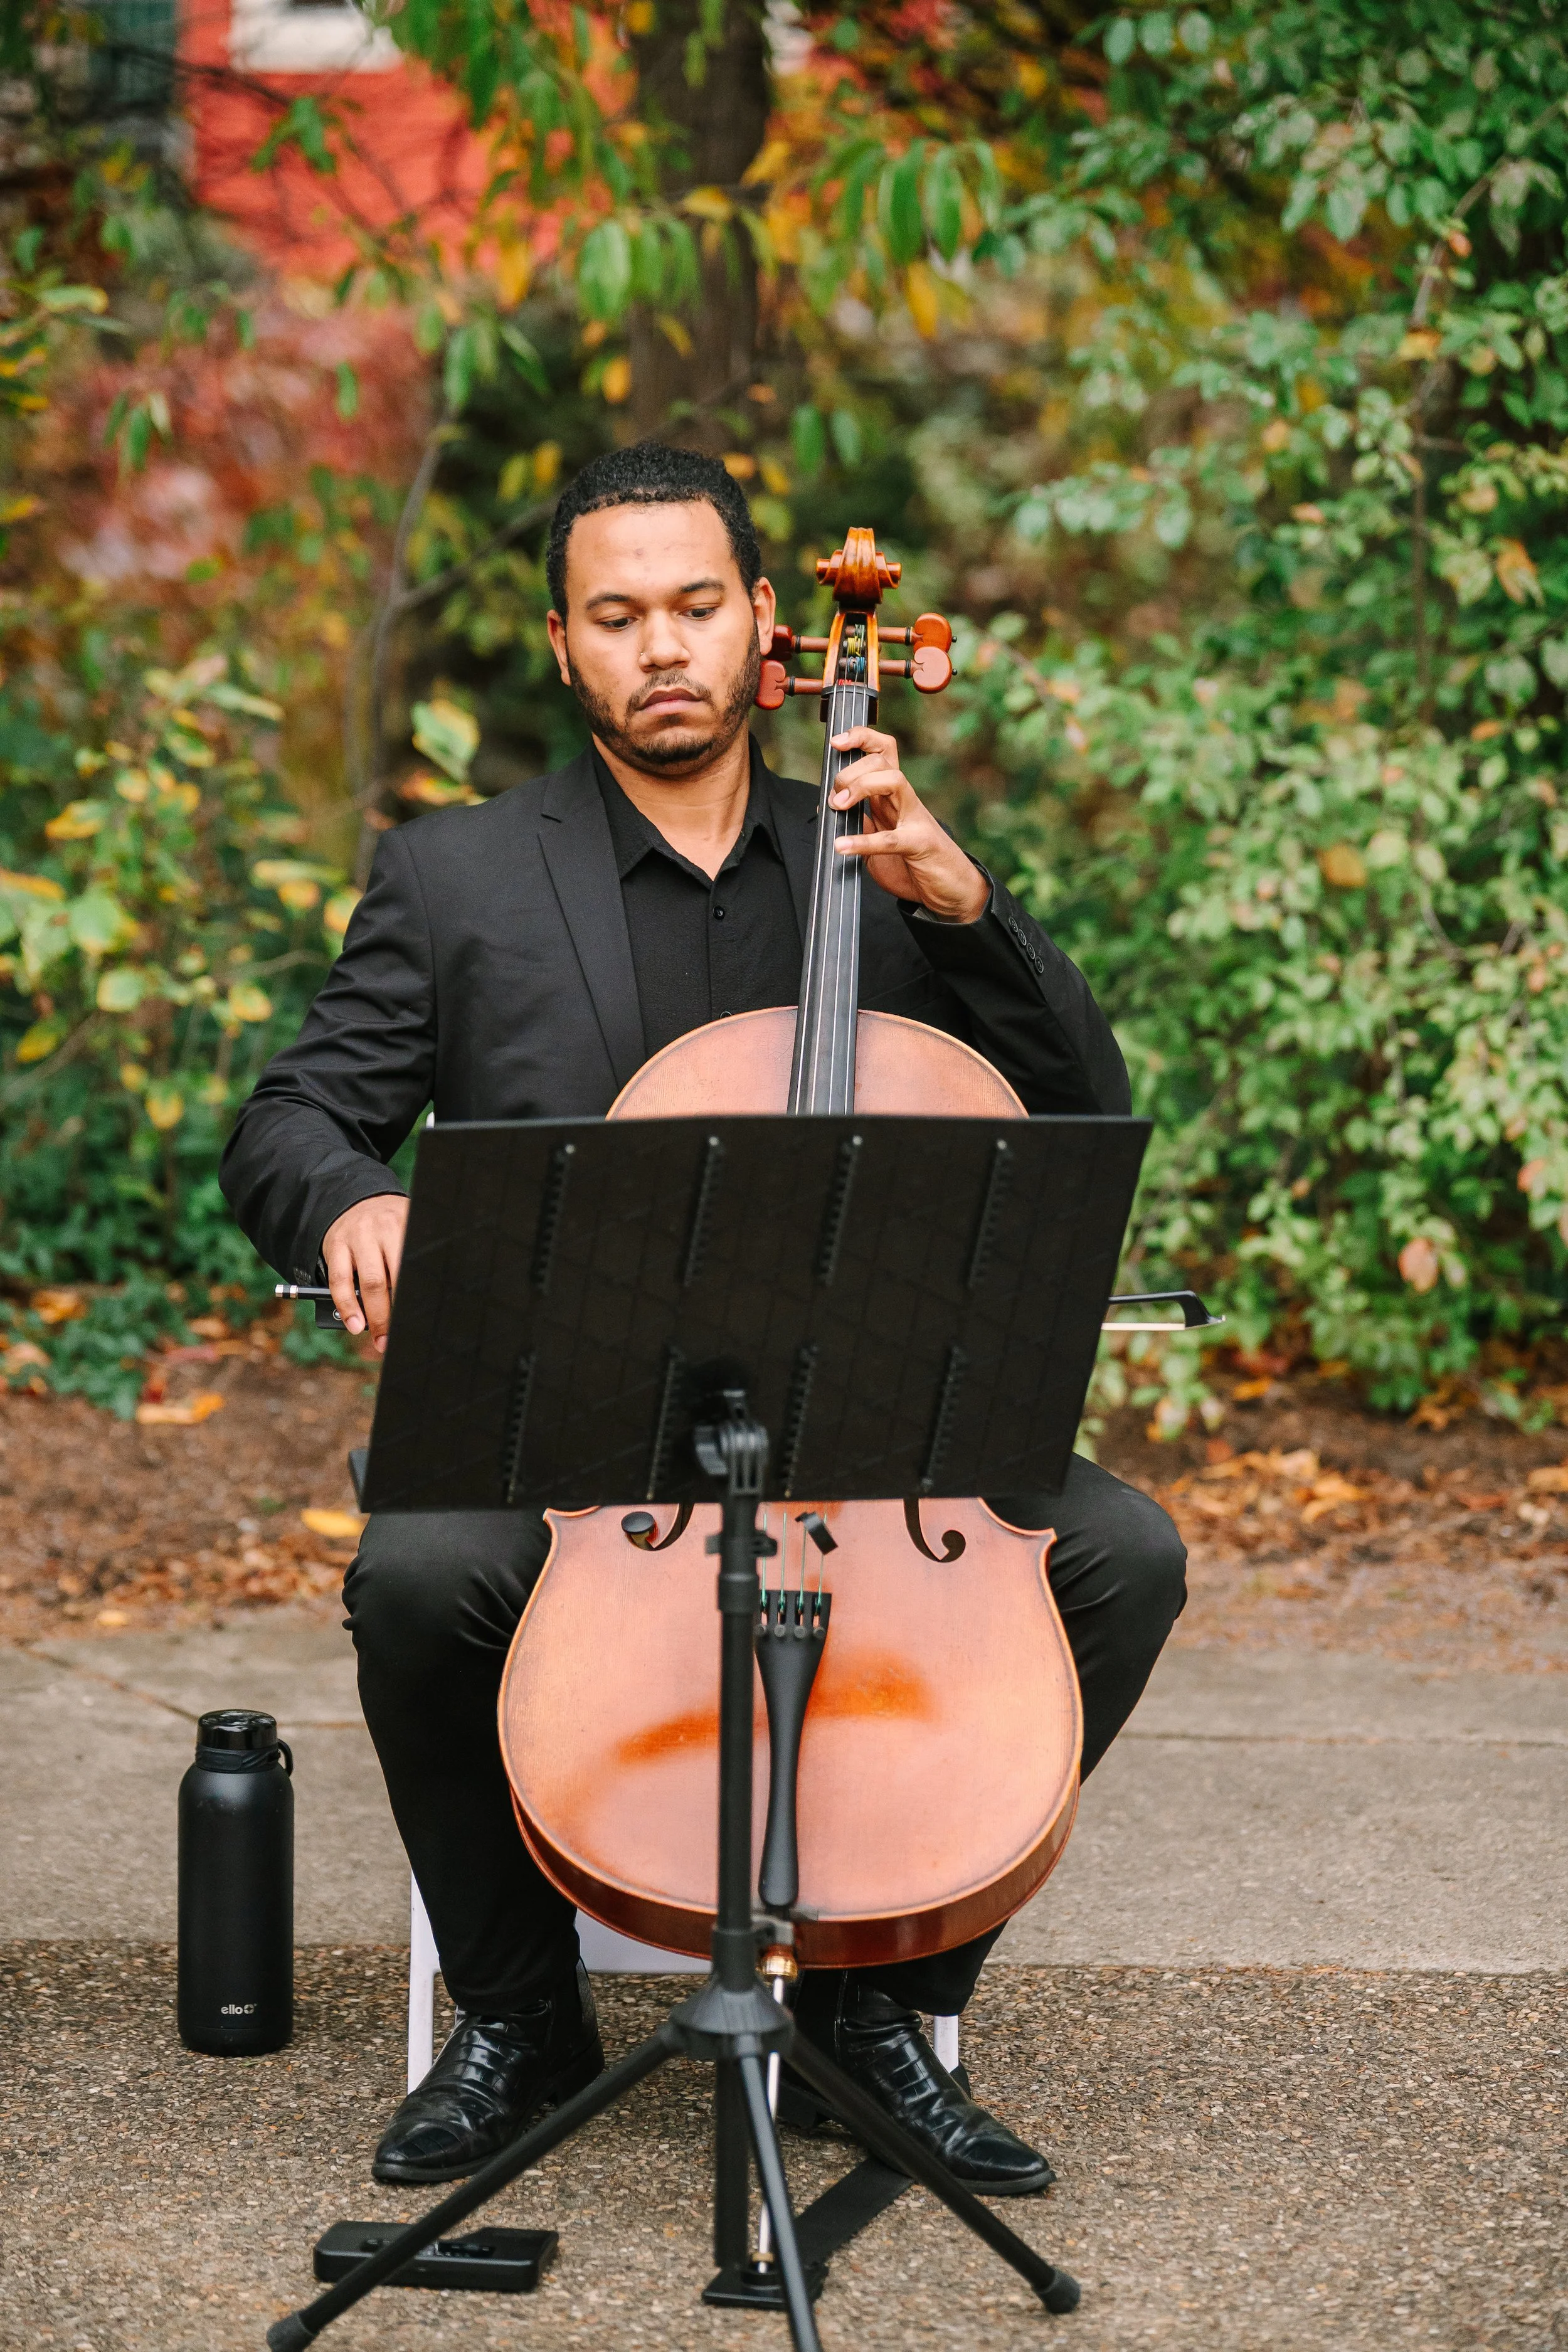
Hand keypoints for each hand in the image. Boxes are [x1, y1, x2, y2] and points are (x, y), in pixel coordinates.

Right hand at [321, 1194, 408, 1353]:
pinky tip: (354, 1324)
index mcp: (409, 1226)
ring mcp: (359, 1236)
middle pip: (396, 1278)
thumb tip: (422, 1305)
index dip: (420, 1298)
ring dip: (375, 1316)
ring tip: (380, 1340)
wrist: (357, 1200)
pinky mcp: (336, 1245)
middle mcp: (385, 1228)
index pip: (416, 1267)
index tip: (422, 1321)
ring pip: (370, 1282)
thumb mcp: (408, 1231)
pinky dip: (347, 1306)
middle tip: (401, 1338)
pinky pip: (340, 1281)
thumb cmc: (391, 1226)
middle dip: (398, 1314)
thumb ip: (412, 1259)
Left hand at [826, 726, 988, 922]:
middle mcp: (906, 801)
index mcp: (894, 796)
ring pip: (894, 781)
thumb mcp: (880, 839)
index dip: (861, 738)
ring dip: (861, 786)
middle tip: (834, 798)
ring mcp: (916, 820)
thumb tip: (826, 805)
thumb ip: (860, 821)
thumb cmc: (915, 863)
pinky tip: (843, 846)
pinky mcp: (920, 845)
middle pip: (882, 760)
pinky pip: (890, 839)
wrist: (951, 890)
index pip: (882, 751)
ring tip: (839, 806)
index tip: (837, 742)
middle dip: (851, 771)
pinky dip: (863, 841)